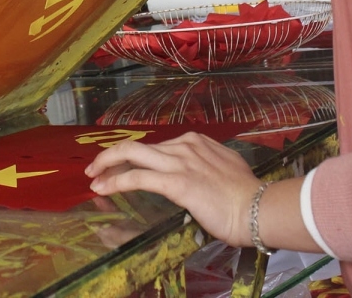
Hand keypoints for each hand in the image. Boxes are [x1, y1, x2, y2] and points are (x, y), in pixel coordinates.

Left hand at [85, 132, 261, 246]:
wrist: (258, 208)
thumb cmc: (246, 195)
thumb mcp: (225, 168)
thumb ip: (205, 164)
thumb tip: (195, 173)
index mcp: (196, 141)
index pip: (155, 145)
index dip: (133, 156)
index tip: (122, 165)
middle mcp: (185, 145)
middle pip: (137, 145)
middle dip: (111, 155)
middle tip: (95, 167)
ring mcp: (179, 161)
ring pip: (132, 155)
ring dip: (107, 166)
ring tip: (94, 178)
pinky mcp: (176, 181)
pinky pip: (137, 177)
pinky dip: (116, 181)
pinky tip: (103, 188)